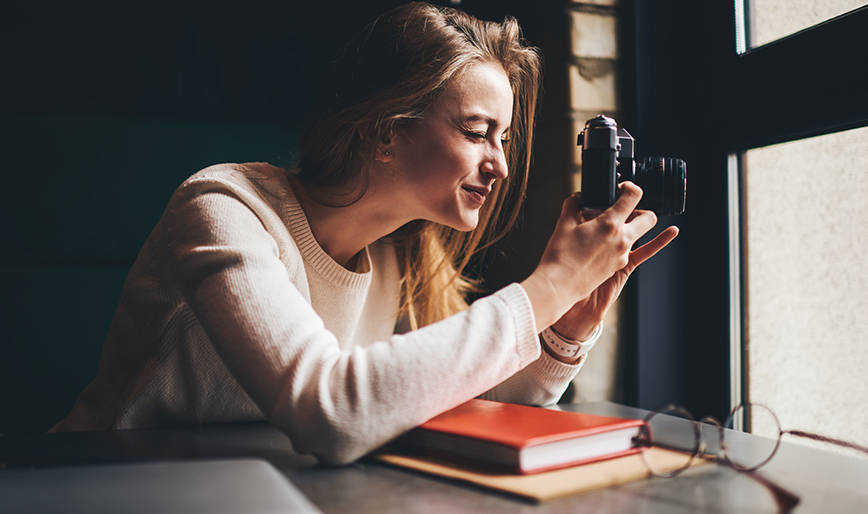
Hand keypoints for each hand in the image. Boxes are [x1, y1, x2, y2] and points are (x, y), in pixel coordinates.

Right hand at [521, 182, 677, 332]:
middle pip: (648, 217)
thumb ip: (573, 205)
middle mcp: (622, 238)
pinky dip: (652, 242)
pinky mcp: (619, 266)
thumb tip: (577, 198)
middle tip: (624, 206)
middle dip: (640, 208)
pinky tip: (671, 233)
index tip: (621, 187)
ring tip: (611, 224)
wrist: (559, 286)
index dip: (629, 187)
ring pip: (641, 234)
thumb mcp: (563, 224)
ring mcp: (623, 254)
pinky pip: (638, 251)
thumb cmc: (559, 256)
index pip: (632, 197)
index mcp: (609, 224)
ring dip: (632, 225)